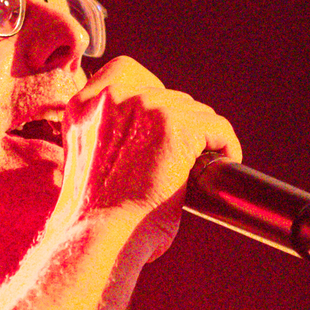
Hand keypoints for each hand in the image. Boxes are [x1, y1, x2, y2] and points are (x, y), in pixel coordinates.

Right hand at [52, 56, 241, 259]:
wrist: (100, 237)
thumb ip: (107, 135)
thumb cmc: (94, 217)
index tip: (159, 122)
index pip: (125, 71)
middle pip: (167, 95)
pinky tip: (221, 164)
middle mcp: (113, 98)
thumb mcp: (87, 162)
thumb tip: (147, 137)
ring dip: (200, 138)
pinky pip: (217, 127)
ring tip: (199, 166)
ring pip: (194, 112)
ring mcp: (147, 107)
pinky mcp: (178, 125)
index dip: (150, 94)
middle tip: (182, 158)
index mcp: (84, 106)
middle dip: (178, 125)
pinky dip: (225, 146)